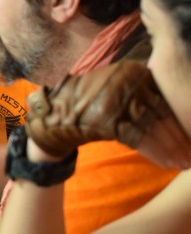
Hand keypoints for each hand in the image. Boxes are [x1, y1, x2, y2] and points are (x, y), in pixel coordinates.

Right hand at [26, 62, 190, 167]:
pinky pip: (138, 139)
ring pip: (152, 128)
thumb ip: (144, 90)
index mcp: (133, 71)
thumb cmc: (91, 101)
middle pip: (161, 113)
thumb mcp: (118, 84)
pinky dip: (154, 152)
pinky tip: (165, 162)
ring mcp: (116, 100)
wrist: (55, 112)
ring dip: (170, 148)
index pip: (164, 98)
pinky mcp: (107, 120)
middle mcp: (126, 82)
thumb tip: (179, 109)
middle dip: (179, 138)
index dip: (181, 120)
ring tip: (182, 163)